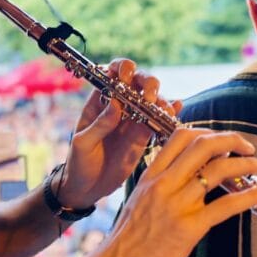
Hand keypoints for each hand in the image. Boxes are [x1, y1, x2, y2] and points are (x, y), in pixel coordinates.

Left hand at [58, 59, 179, 208]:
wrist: (88, 187)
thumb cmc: (79, 162)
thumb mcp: (83, 143)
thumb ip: (100, 124)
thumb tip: (116, 103)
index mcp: (99, 101)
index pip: (112, 73)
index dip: (122, 68)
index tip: (127, 76)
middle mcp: (119, 105)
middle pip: (138, 81)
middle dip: (147, 82)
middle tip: (149, 97)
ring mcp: (133, 119)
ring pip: (152, 99)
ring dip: (161, 99)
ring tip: (165, 110)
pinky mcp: (144, 135)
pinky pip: (158, 119)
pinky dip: (170, 112)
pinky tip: (177, 109)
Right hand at [96, 128, 256, 256]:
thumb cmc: (125, 244)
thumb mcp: (138, 202)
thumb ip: (160, 187)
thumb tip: (185, 178)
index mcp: (150, 175)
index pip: (182, 136)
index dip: (210, 133)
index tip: (225, 142)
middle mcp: (163, 184)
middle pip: (204, 144)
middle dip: (234, 141)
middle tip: (250, 150)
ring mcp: (176, 204)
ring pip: (220, 169)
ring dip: (249, 165)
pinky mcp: (189, 228)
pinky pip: (227, 205)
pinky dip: (253, 195)